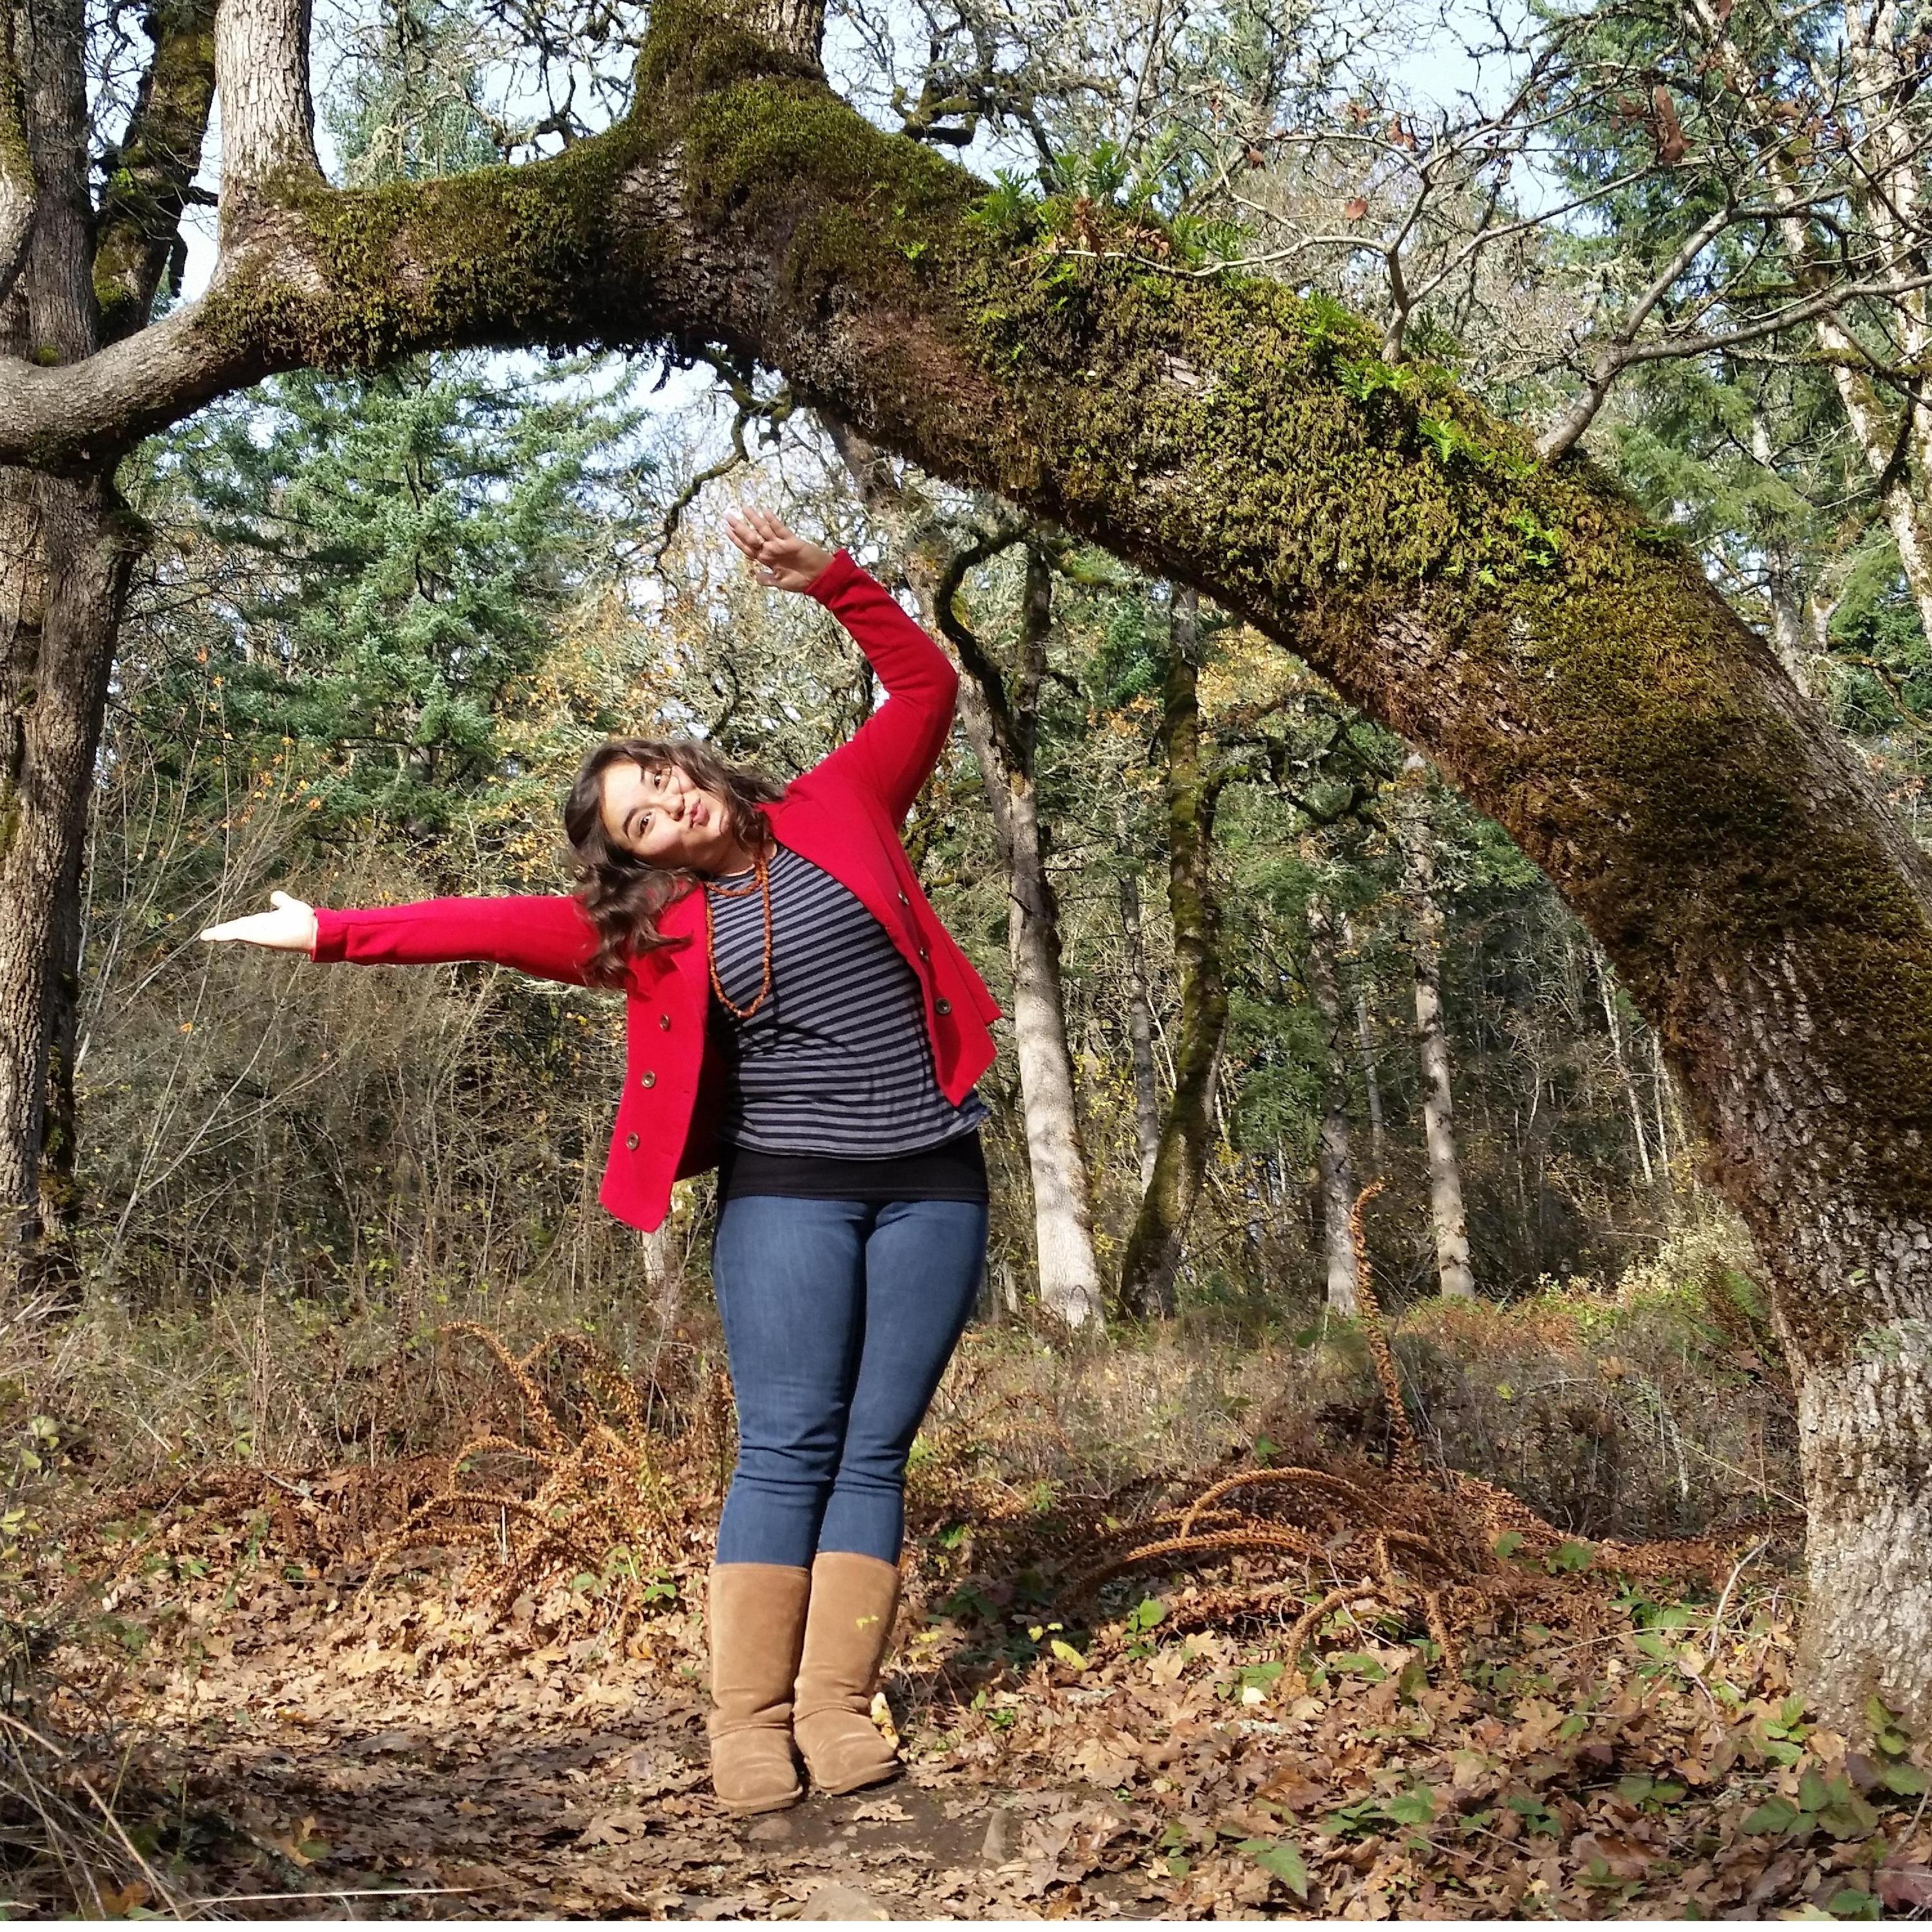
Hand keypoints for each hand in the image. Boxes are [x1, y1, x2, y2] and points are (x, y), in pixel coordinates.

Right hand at [199, 890, 318, 953]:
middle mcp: (261, 930)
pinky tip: (218, 935)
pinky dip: (230, 934)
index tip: (218, 929)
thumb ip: (281, 901)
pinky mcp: (262, 937)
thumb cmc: (305, 920)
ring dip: (222, 933)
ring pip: (236, 932)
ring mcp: (261, 934)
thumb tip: (274, 896)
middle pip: (236, 929)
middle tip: (205, 935)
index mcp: (264, 923)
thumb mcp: (289, 906)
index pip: (243, 924)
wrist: (316, 929)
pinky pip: (243, 934)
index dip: (230, 926)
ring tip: (206, 936)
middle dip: (221, 932)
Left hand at [724, 504, 834, 592]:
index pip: (748, 548)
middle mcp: (771, 550)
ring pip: (764, 530)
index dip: (737, 539)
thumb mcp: (781, 583)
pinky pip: (780, 529)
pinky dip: (773, 521)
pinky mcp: (792, 541)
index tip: (726, 530)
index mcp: (767, 560)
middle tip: (727, 516)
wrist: (819, 578)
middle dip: (739, 527)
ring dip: (754, 519)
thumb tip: (755, 576)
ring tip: (744, 508)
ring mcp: (781, 544)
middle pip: (752, 536)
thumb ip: (768, 579)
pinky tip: (765, 512)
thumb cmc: (801, 581)